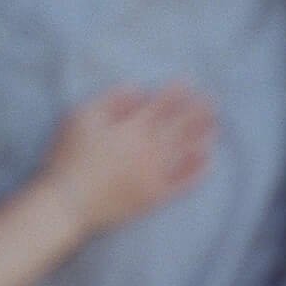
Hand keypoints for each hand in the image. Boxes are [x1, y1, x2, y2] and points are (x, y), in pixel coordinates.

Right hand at [44, 85, 213, 235]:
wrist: (69, 202)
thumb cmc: (70, 155)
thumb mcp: (83, 116)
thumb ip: (113, 100)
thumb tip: (139, 90)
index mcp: (132, 128)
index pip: (161, 106)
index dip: (177, 93)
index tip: (190, 82)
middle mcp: (150, 150)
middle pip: (179, 127)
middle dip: (197, 112)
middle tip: (214, 100)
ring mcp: (155, 175)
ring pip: (186, 151)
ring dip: (202, 136)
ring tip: (216, 125)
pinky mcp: (155, 197)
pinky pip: (183, 183)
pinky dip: (197, 171)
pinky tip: (208, 161)